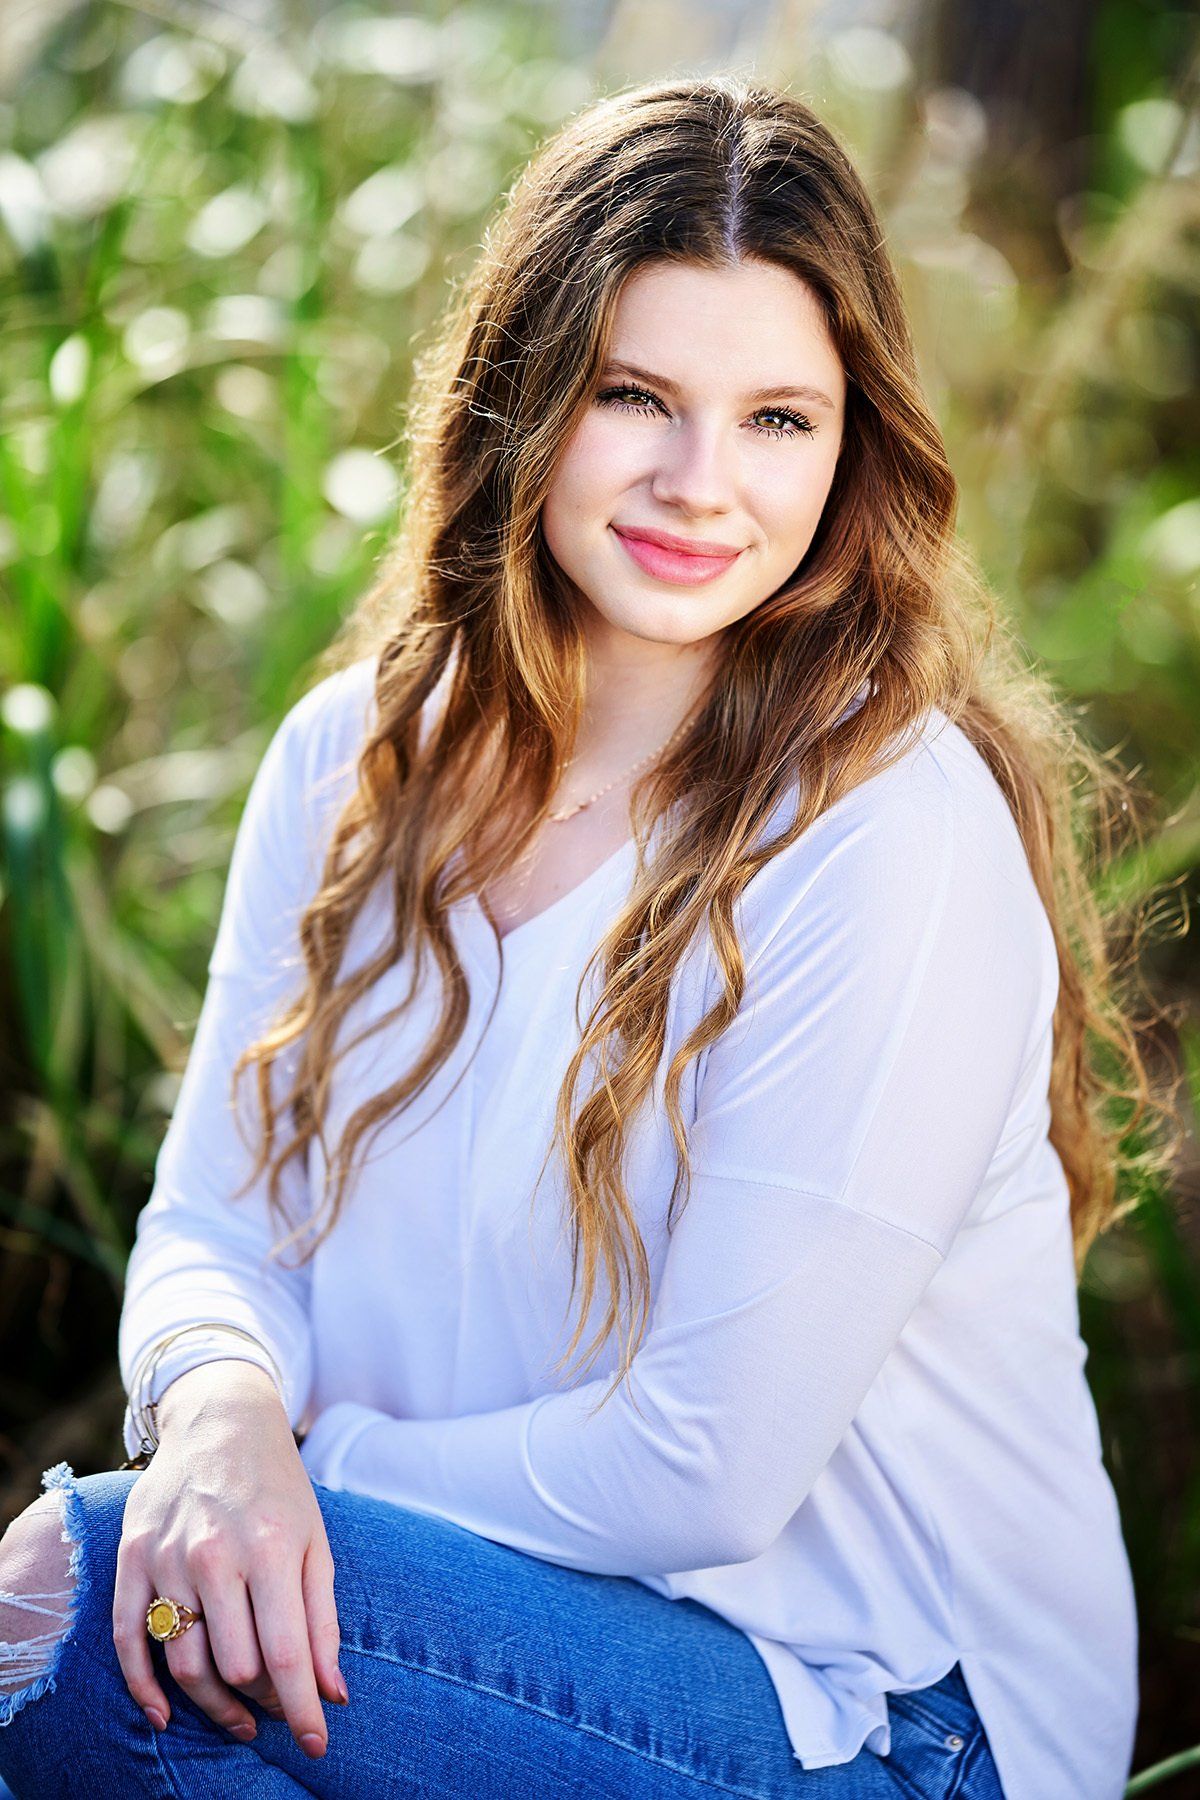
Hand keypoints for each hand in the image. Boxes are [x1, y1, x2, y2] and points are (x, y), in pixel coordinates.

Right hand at [113, 1362, 347, 1759]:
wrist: (221, 1422)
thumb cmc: (279, 1488)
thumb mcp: (317, 1542)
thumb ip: (322, 1620)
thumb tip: (334, 1694)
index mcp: (272, 1547)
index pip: (285, 1655)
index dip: (301, 1711)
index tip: (317, 1743)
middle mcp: (216, 1553)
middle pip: (235, 1667)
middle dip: (261, 1702)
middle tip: (275, 1710)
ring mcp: (169, 1556)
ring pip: (185, 1663)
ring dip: (213, 1705)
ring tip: (238, 1717)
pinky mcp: (133, 1557)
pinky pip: (130, 1640)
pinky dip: (145, 1689)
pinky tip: (165, 1715)